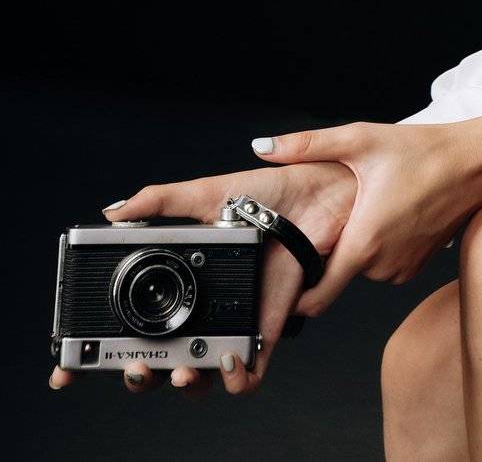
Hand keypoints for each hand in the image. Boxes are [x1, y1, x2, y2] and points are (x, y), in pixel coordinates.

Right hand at [48, 158, 357, 396]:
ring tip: (178, 369)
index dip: (96, 350)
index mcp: (182, 277)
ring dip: (180, 382)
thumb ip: (160, 201)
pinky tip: (223, 362)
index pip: (129, 322)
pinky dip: (235, 379)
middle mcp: (204, 305)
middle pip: (157, 358)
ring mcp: (234, 320)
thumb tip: (113, 211)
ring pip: (197, 372)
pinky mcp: (269, 329)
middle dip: (136, 375)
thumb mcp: (207, 192)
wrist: (322, 194)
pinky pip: (249, 372)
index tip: (67, 370)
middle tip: (133, 366)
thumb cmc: (269, 191)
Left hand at [251, 119, 481, 311]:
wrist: (477, 164)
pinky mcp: (417, 266)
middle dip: (330, 248)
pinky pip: (385, 262)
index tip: (279, 285)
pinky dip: (381, 244)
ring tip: (368, 203)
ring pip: (362, 265)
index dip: (295, 296)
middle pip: (337, 271)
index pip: (317, 297)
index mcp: (363, 243)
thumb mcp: (360, 140)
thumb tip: (261, 147)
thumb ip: (306, 145)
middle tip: (333, 213)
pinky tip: (390, 210)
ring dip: (358, 243)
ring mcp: (403, 269)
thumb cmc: (422, 151)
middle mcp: (382, 266)